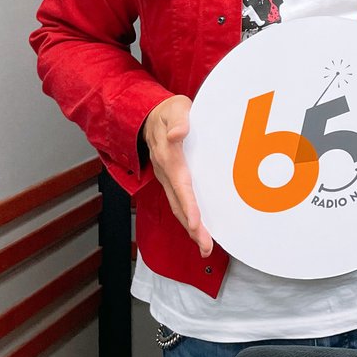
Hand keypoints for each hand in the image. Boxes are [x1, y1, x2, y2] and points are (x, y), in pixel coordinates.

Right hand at [142, 95, 212, 255]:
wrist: (151, 116)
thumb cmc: (169, 111)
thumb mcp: (176, 109)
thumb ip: (179, 120)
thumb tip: (178, 134)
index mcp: (169, 156)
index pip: (180, 183)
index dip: (188, 204)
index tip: (195, 223)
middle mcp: (165, 172)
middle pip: (178, 203)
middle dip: (192, 227)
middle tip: (205, 247)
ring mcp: (166, 178)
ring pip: (178, 206)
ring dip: (191, 228)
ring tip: (205, 247)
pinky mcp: (171, 180)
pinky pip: (179, 201)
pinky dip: (189, 218)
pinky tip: (199, 230)